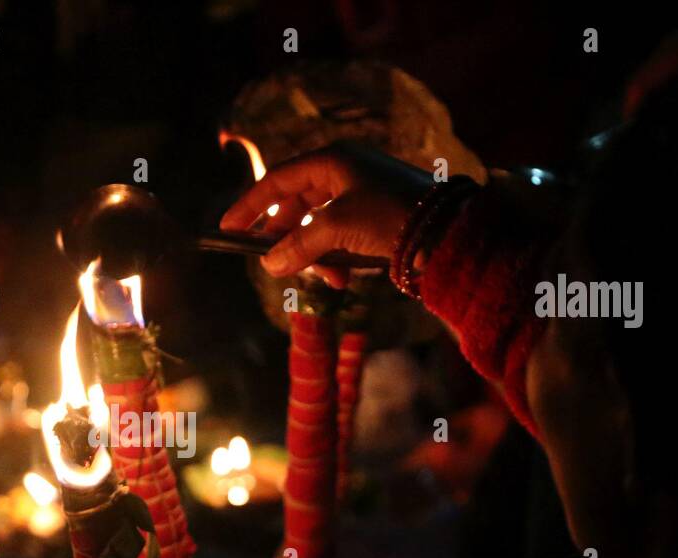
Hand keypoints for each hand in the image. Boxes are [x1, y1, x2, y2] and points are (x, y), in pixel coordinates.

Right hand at [220, 144, 432, 288]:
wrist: (448, 231)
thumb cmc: (391, 215)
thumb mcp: (337, 228)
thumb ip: (298, 244)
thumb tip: (268, 263)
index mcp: (333, 160)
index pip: (278, 180)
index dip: (251, 205)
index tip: (228, 228)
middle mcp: (345, 172)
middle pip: (297, 204)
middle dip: (286, 237)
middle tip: (272, 261)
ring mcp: (361, 194)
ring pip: (318, 225)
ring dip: (313, 254)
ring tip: (321, 276)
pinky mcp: (374, 217)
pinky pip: (340, 236)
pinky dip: (334, 257)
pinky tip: (340, 277)